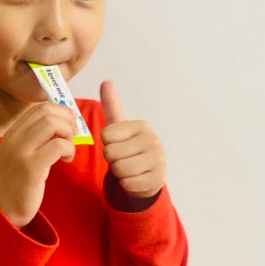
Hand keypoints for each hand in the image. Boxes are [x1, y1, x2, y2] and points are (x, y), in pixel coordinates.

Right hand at [0, 103, 76, 227]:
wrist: (3, 211)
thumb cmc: (18, 184)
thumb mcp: (22, 154)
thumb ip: (37, 138)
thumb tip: (63, 124)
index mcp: (12, 133)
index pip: (40, 108)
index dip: (61, 113)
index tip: (69, 127)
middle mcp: (14, 138)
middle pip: (48, 112)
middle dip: (68, 121)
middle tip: (72, 138)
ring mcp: (20, 151)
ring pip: (53, 124)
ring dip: (68, 135)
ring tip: (68, 151)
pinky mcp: (31, 167)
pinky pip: (58, 145)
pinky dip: (68, 149)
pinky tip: (66, 160)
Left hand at [100, 81, 165, 198]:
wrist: (147, 177)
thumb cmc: (129, 149)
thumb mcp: (119, 128)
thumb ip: (111, 105)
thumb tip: (106, 80)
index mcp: (141, 126)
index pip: (106, 136)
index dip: (107, 144)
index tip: (118, 145)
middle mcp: (153, 140)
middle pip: (111, 153)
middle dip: (112, 160)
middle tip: (123, 159)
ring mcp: (158, 160)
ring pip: (119, 169)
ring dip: (119, 173)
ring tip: (128, 169)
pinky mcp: (158, 180)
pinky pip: (128, 184)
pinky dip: (127, 185)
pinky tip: (135, 179)